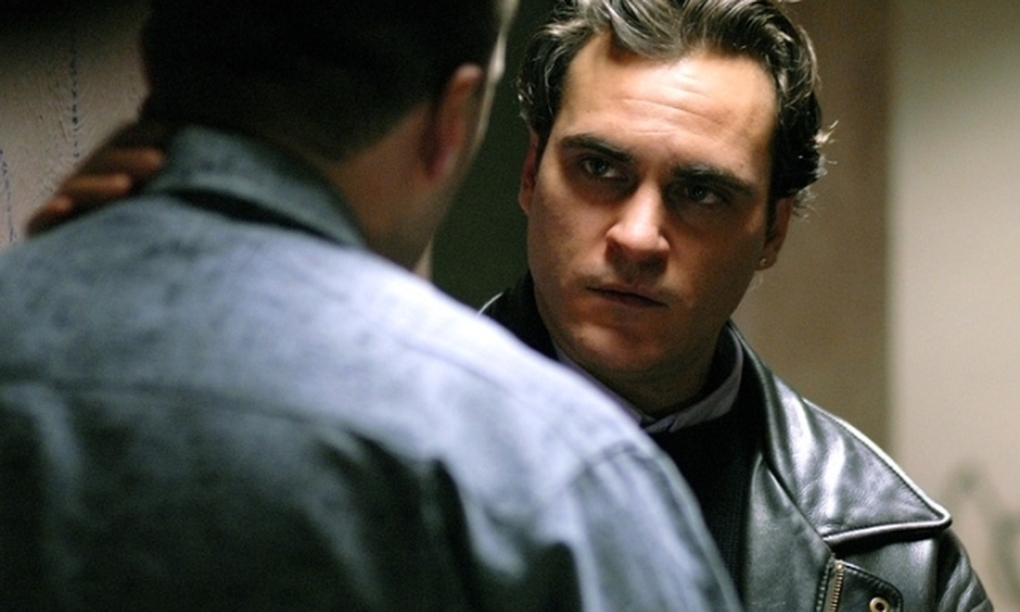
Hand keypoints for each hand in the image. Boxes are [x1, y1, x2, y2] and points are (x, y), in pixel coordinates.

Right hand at [26, 121, 169, 236]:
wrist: (122, 284)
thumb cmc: (153, 230)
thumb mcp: (166, 195)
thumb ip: (167, 162)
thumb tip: (164, 107)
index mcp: (118, 167)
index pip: (125, 141)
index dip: (143, 134)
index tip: (168, 132)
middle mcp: (91, 182)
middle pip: (104, 163)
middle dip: (129, 160)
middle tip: (158, 163)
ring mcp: (68, 206)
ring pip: (76, 189)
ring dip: (99, 186)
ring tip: (124, 187)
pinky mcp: (49, 233)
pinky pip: (43, 222)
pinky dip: (51, 214)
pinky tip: (64, 208)